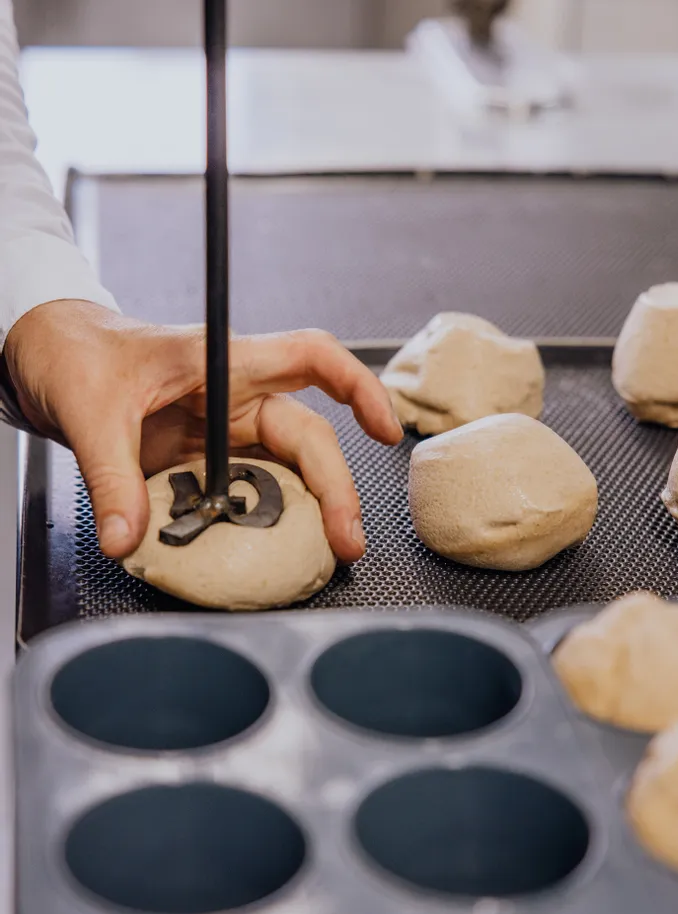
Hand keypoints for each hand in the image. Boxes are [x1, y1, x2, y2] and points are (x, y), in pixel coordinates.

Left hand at [4, 300, 401, 561]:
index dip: (358, 387)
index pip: (311, 358)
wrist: (51, 356)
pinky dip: (265, 519)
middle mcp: (236, 396)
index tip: (385, 429)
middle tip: (346, 539)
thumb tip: (127, 540)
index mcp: (223, 363)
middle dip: (336, 488)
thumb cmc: (78, 356)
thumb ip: (111, 478)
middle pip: (308, 436)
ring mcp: (225, 430)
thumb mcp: (90, 412)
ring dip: (311, 510)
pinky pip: (249, 490)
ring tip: (327, 552)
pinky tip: (274, 550)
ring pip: (288, 467)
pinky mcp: (207, 458)